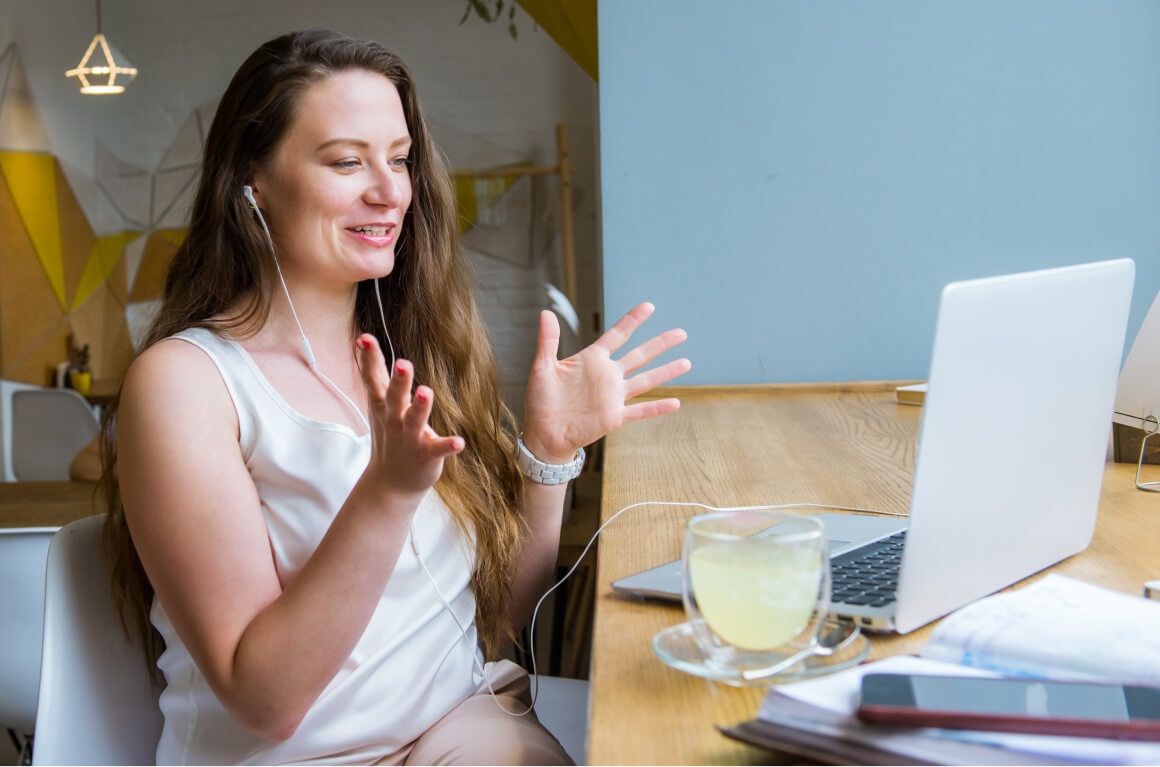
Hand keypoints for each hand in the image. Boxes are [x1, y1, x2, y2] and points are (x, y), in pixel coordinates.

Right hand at [355, 334, 463, 497]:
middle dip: (399, 381)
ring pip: (415, 419)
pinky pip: (437, 449)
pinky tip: (459, 442)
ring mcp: (409, 438)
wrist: (391, 483)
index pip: (373, 378)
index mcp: (383, 405)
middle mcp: (394, 420)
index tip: (364, 339)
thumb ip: (374, 372)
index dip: (369, 358)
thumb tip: (363, 338)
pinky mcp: (426, 454)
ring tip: (425, 391)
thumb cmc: (388, 435)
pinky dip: (447, 445)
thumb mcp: (377, 403)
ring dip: (420, 406)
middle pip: (394, 397)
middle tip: (403, 364)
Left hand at [522, 302, 690, 462]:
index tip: (649, 306)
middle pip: (640, 355)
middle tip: (681, 333)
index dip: (633, 321)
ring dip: (666, 372)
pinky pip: (640, 410)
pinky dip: (657, 407)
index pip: (617, 335)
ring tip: (687, 362)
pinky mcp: (614, 417)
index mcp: (592, 360)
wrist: (542, 433)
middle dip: (660, 344)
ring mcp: (613, 396)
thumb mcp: (542, 367)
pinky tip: (675, 402)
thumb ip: (548, 341)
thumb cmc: (541, 400)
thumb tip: (547, 312)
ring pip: (646, 380)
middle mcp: (607, 375)